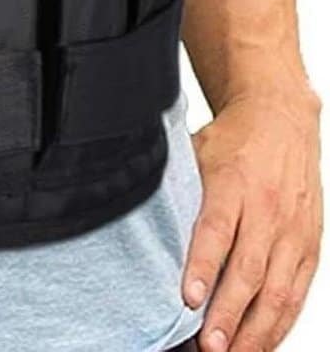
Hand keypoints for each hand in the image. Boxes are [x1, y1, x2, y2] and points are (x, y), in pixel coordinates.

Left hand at [183, 87, 321, 349]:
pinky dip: (280, 323)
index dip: (203, 266)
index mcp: (234, 182)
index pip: (217, 229)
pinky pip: (297, 292)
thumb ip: (178, 189)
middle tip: (209, 345)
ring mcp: (293, 231)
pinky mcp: (309, 246)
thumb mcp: (196, 152)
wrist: (282, 120)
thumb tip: (139, 221)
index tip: (188, 297)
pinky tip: (261, 343)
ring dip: (255, 330)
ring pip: (277, 291)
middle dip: (228, 314)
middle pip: (249, 270)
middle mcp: (268, 209)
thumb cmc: (233, 140)